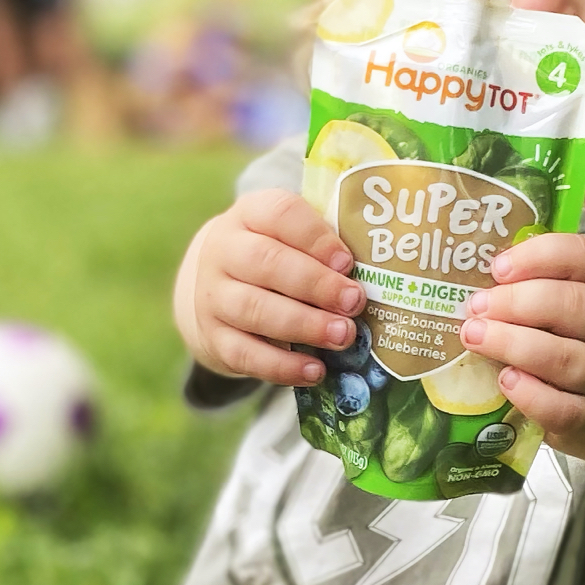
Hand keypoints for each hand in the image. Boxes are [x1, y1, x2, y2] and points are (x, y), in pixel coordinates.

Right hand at [175, 189, 365, 386]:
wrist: (208, 290)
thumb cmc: (270, 260)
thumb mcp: (287, 238)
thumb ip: (323, 247)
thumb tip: (376, 275)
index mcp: (249, 215)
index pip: (279, 213)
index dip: (315, 237)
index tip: (347, 262)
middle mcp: (223, 251)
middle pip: (266, 262)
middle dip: (316, 284)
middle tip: (354, 302)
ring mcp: (213, 296)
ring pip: (255, 309)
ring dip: (304, 324)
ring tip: (342, 336)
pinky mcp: (213, 338)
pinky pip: (246, 354)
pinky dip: (282, 366)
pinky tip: (314, 370)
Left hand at [459, 233, 584, 439]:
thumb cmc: (561, 339)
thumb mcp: (555, 305)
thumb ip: (525, 287)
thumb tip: (468, 278)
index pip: (584, 257)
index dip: (539, 257)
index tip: (497, 268)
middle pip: (574, 304)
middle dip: (517, 302)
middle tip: (475, 307)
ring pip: (565, 357)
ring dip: (513, 344)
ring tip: (474, 337)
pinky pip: (562, 408)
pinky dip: (529, 394)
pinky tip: (504, 380)